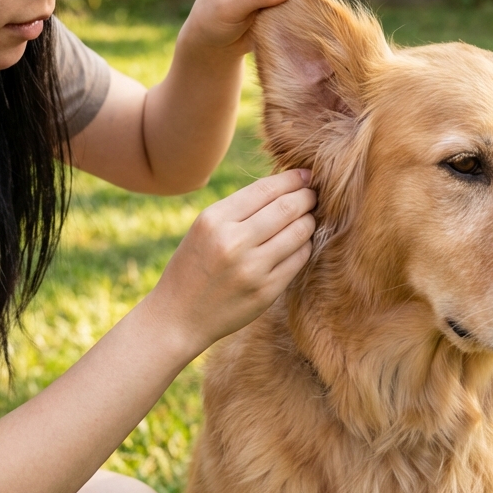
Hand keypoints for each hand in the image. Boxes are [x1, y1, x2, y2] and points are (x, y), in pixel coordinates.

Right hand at [145, 169, 316, 354]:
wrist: (177, 317)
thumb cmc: (193, 266)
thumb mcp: (205, 228)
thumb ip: (240, 208)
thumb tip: (285, 186)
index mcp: (214, 220)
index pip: (265, 189)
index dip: (292, 179)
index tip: (307, 175)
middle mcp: (233, 242)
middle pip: (288, 208)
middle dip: (308, 197)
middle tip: (314, 195)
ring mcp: (251, 269)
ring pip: (299, 233)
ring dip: (309, 221)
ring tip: (309, 219)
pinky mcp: (265, 292)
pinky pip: (299, 260)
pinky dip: (305, 247)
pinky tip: (300, 244)